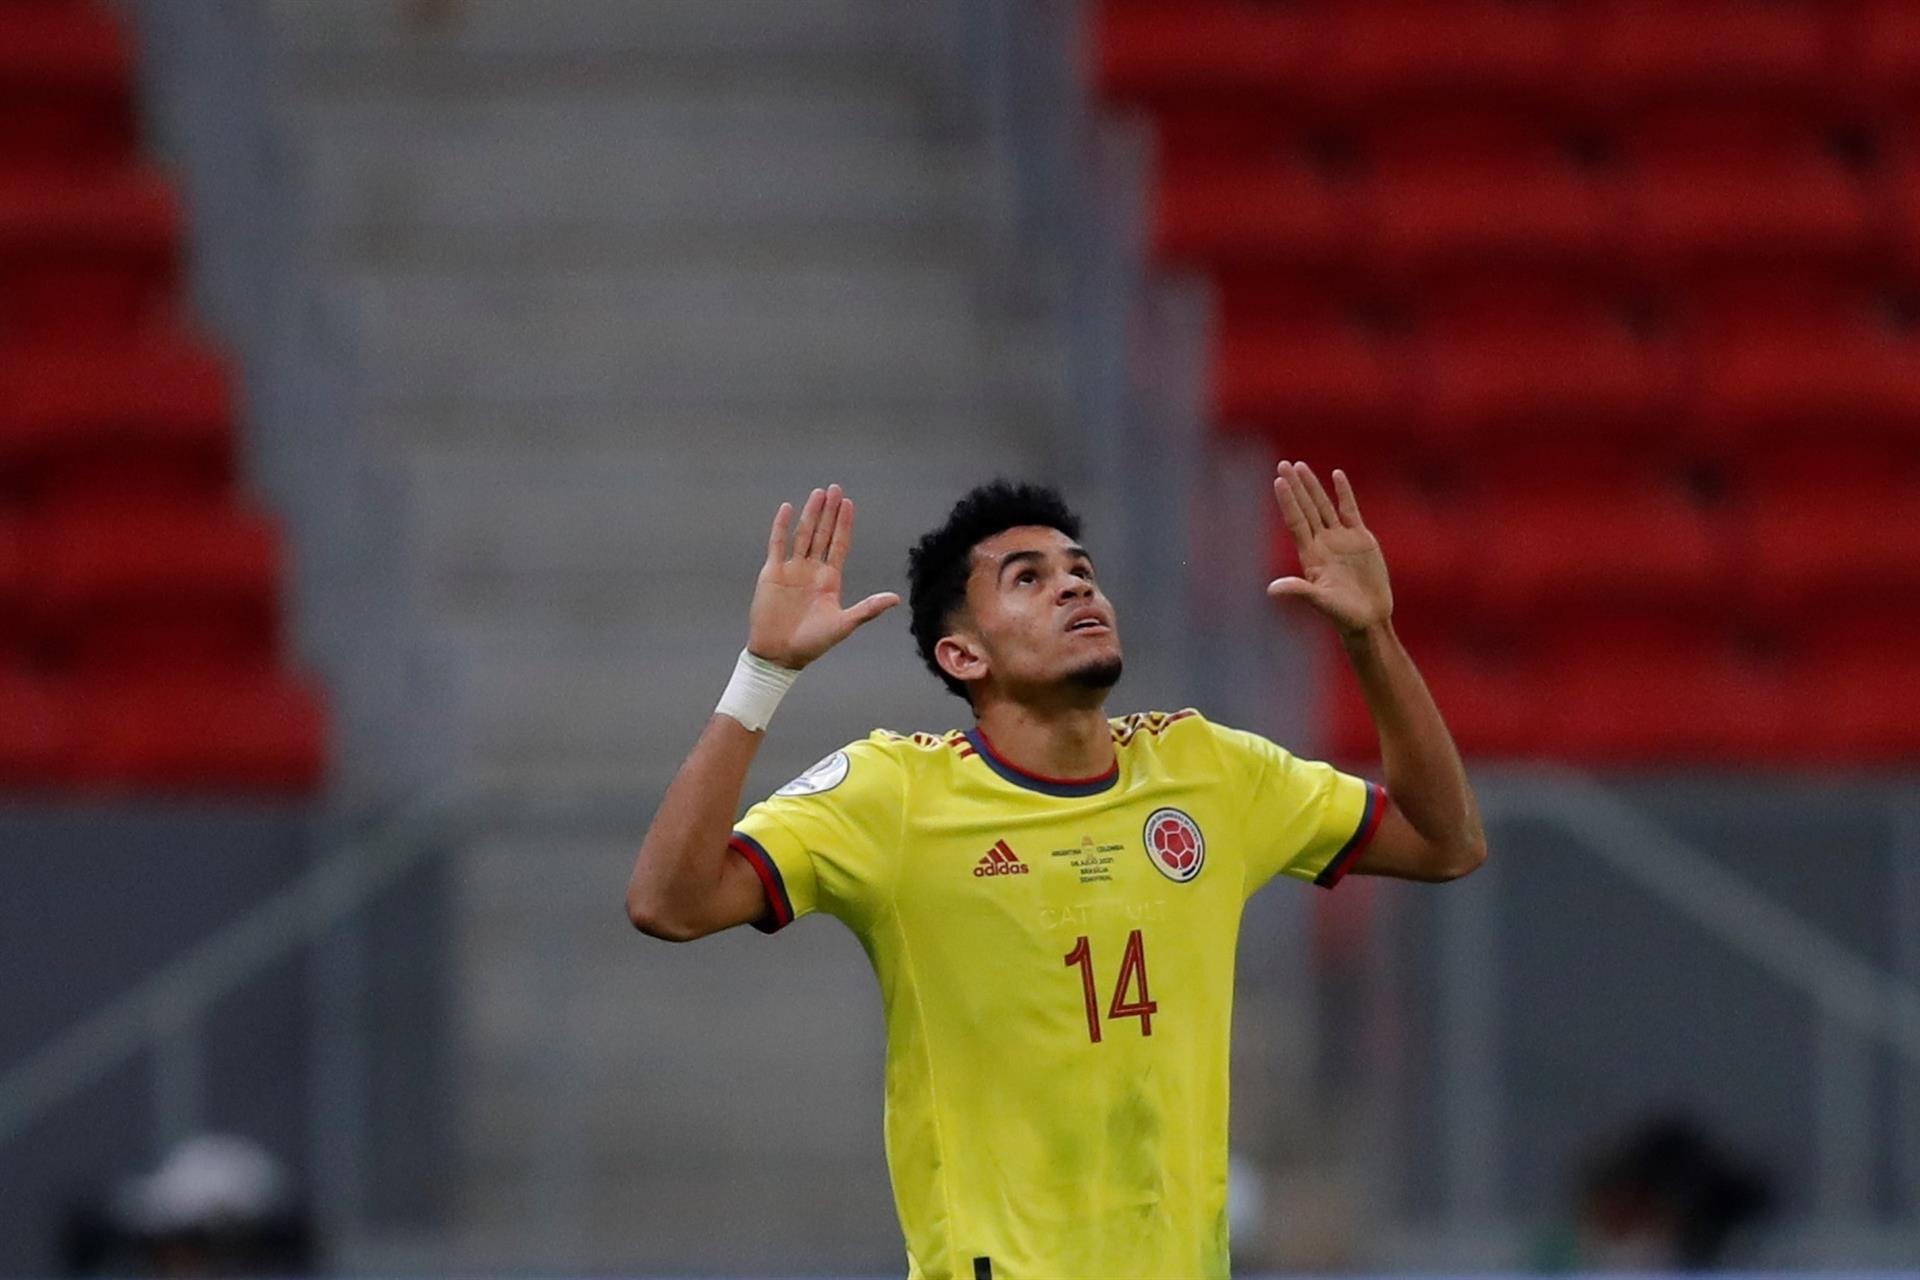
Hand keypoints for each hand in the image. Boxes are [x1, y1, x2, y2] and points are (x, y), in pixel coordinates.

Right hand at [748, 484, 900, 669]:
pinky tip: (787, 509)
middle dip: (829, 512)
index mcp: (830, 580)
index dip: (844, 524)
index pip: (839, 544)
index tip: (849, 504)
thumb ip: (868, 608)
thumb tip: (895, 599)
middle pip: (823, 534)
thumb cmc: (812, 643)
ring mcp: (792, 569)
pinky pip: (777, 544)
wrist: (780, 654)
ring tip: (818, 493)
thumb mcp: (844, 625)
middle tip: (835, 488)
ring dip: (811, 514)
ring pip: (803, 534)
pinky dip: (781, 526)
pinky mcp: (772, 573)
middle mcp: (812, 570)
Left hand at [1267, 461, 1392, 635]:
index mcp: (1310, 555)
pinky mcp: (1360, 539)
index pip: (1296, 521)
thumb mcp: (1320, 601)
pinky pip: (1350, 510)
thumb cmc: (1343, 614)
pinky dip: (1343, 493)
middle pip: (1306, 508)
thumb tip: (1271, 590)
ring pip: (1324, 506)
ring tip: (1301, 466)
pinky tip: (1336, 475)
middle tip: (1283, 464)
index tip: (1278, 481)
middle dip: (1295, 487)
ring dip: (1313, 486)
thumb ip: (1298, 591)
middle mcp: (1322, 543)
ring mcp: (1341, 539)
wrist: (1368, 618)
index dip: (1288, 501)